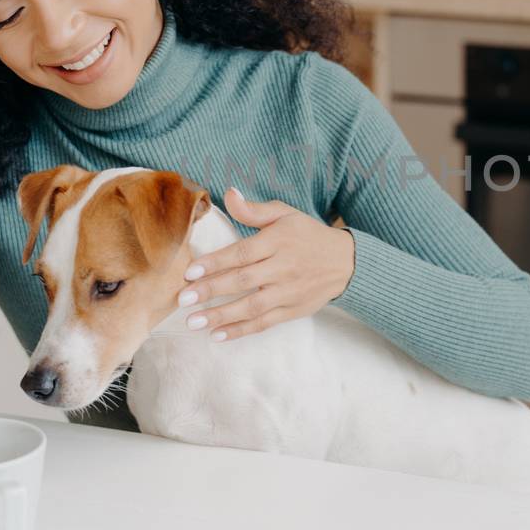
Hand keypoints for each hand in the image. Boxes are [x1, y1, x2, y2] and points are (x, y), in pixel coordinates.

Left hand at [177, 186, 355, 341]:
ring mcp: (289, 291)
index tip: (190, 272)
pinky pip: (264, 323)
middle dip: (211, 291)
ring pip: (252, 306)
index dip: (215, 263)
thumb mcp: (285, 214)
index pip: (242, 253)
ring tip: (193, 322)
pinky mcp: (294, 310)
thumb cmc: (307, 235)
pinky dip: (241, 330)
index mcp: (278, 241)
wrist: (346, 262)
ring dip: (221, 315)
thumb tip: (228, 194)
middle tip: (183, 299)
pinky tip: (218, 335)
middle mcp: (283, 267)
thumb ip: (253, 210)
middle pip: (243, 281)